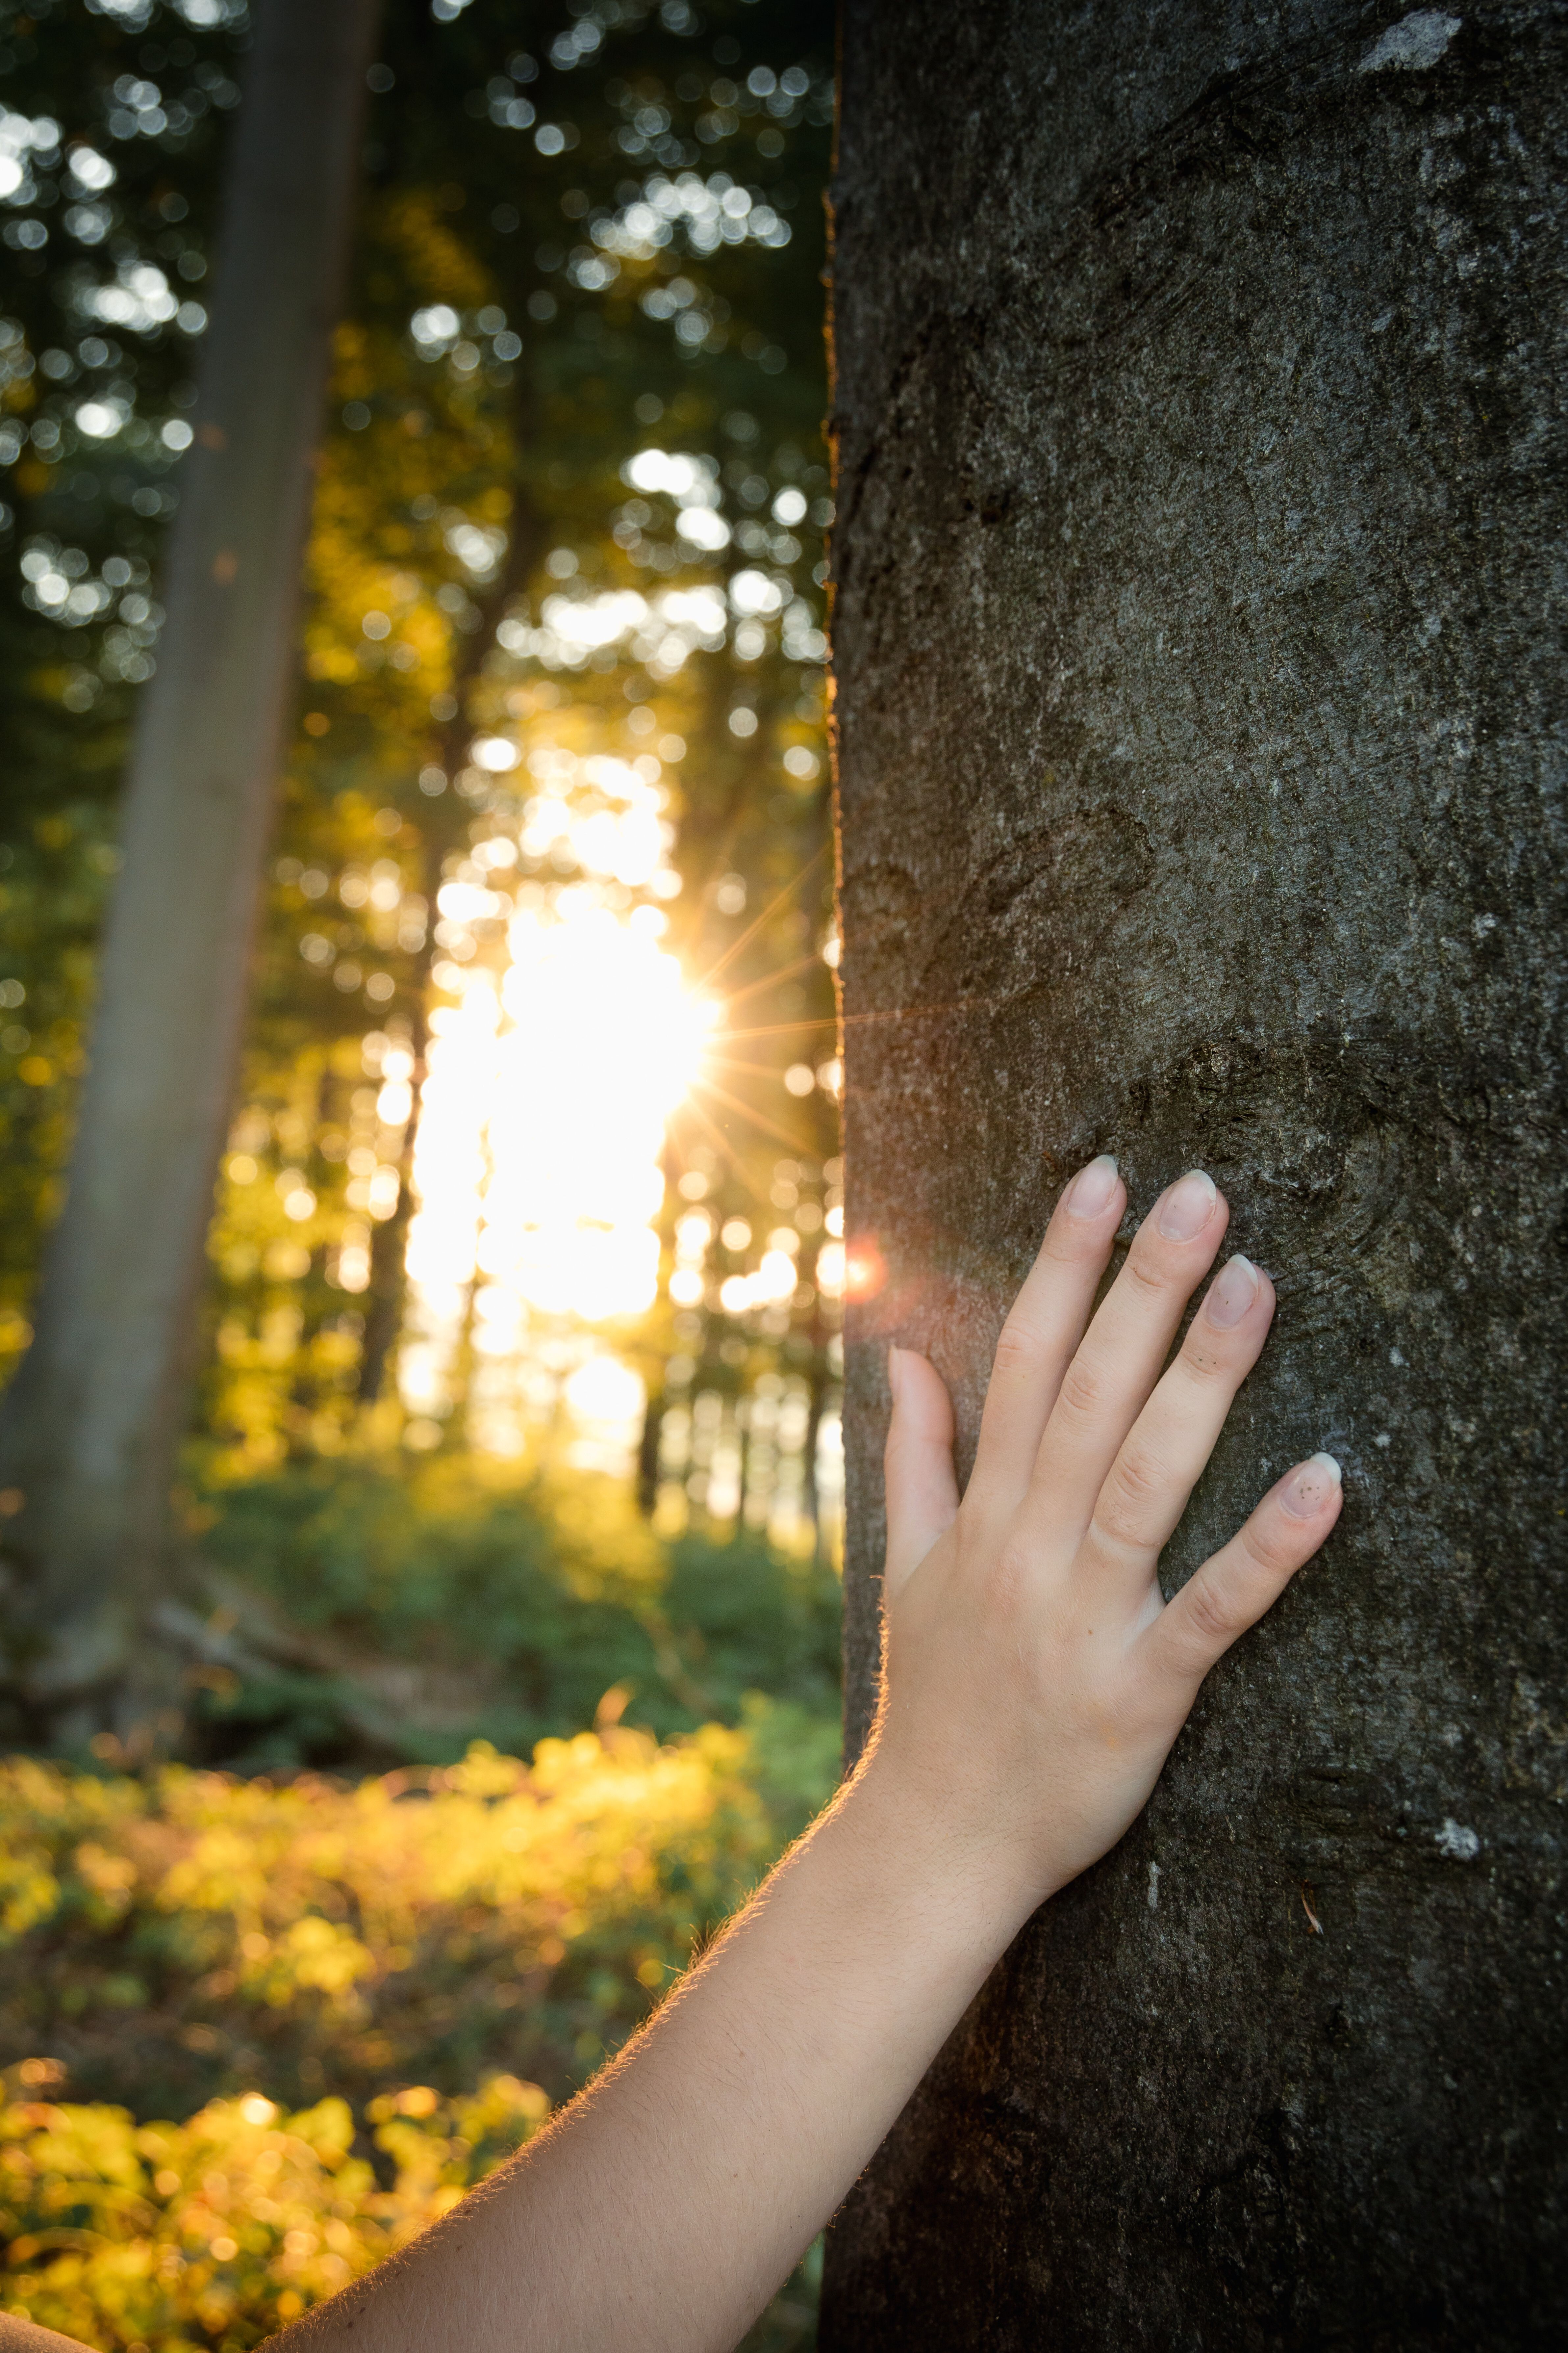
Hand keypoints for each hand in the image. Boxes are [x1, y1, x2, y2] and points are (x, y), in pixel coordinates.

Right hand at [864, 1156, 1341, 1908]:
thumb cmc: (935, 1698)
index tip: (1104, 1179)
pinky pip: (1212, 1611)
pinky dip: (1268, 1548)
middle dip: (1143, 1287)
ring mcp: (1086, 1619)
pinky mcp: (1141, 1693)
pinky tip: (1327, 1482)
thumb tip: (905, 1354)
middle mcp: (1032, 1549)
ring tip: (1258, 1283)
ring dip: (1204, 1379)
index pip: (1023, 1359)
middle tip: (1202, 1191)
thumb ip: (916, 1456)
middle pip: (1090, 1394)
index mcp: (985, 1514)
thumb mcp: (910, 1567)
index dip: (1063, 1264)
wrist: (935, 1842)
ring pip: (1147, 1478)